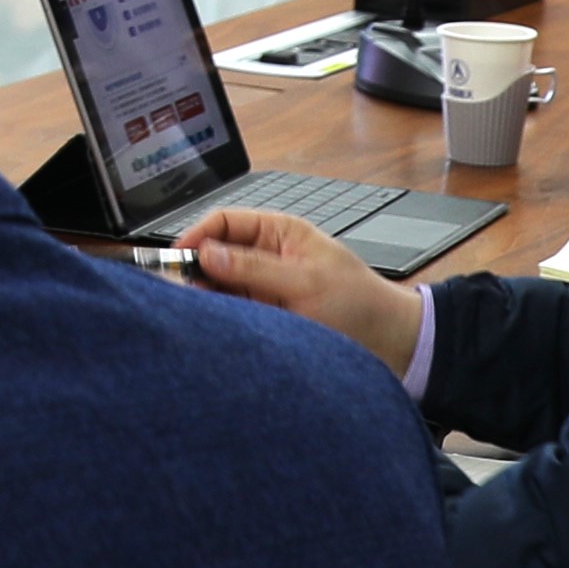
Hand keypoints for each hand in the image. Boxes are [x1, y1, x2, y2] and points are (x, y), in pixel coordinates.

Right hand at [178, 205, 420, 378]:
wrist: (391, 345)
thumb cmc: (360, 304)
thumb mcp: (305, 282)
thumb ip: (255, 268)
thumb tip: (208, 254)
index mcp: (279, 233)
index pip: (225, 223)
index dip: (197, 237)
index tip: (177, 258)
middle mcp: (267, 258)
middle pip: (215, 256)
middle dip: (195, 271)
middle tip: (178, 292)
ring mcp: (264, 289)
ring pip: (219, 288)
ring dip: (207, 299)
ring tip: (196, 314)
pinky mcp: (265, 318)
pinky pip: (232, 314)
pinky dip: (220, 320)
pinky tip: (213, 330)